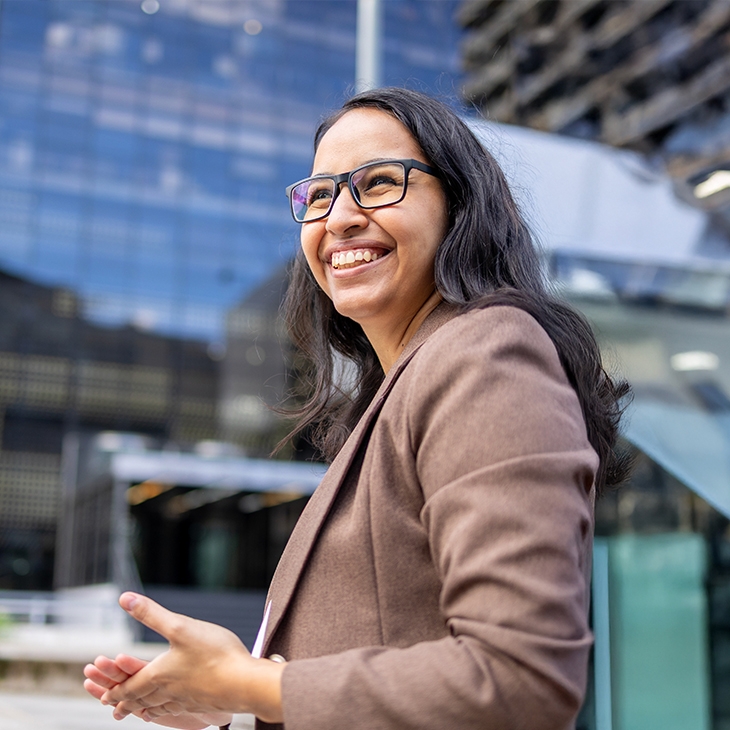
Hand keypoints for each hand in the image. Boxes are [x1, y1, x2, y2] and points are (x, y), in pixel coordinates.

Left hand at [99, 593, 283, 723]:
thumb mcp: (180, 626)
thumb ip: (151, 614)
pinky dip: (170, 711)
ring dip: (147, 710)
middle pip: (143, 700)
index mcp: (160, 675)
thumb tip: (124, 598)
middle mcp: (170, 691)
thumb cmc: (214, 655)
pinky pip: (180, 710)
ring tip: (142, 713)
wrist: (244, 683)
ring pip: (161, 707)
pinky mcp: (205, 704)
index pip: (131, 687)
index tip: (105, 697)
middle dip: (128, 703)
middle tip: (116, 709)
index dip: (116, 691)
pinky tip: (177, 707)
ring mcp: (188, 700)